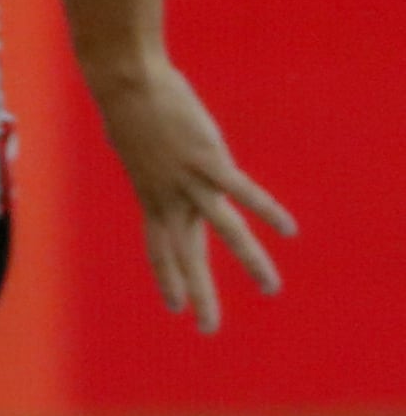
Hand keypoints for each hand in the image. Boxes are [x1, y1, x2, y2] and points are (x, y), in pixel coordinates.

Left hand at [93, 58, 295, 333]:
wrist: (126, 86)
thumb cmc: (128, 108)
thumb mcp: (134, 144)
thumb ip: (146, 158)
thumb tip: (140, 150)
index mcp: (152, 197)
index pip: (159, 249)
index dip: (168, 278)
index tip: (174, 307)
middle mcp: (169, 198)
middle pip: (186, 255)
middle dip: (199, 294)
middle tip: (208, 330)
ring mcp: (189, 181)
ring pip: (225, 232)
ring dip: (251, 262)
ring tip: (271, 289)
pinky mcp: (208, 161)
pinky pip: (244, 192)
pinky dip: (267, 210)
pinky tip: (288, 229)